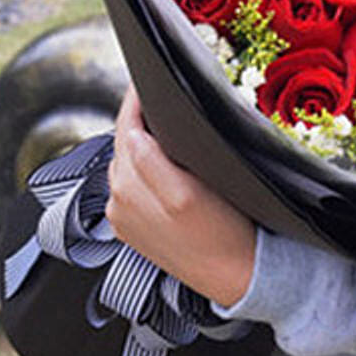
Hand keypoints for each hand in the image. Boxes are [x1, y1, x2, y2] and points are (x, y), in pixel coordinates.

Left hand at [106, 84, 255, 306]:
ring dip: (137, 140)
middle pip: (122, 143)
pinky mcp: (132, 228)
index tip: (145, 78)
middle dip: (137, 117)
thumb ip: (152, 162)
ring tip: (160, 122)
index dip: (136, 100)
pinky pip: (129, 184)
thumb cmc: (223, 235)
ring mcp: (124, 216)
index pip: (126, 127)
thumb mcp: (189, 194)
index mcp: (131, 188)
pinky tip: (158, 160)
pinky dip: (139, 164)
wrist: (235, 277)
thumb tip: (132, 133)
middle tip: (156, 93)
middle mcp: (120, 201)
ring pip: (124, 162)